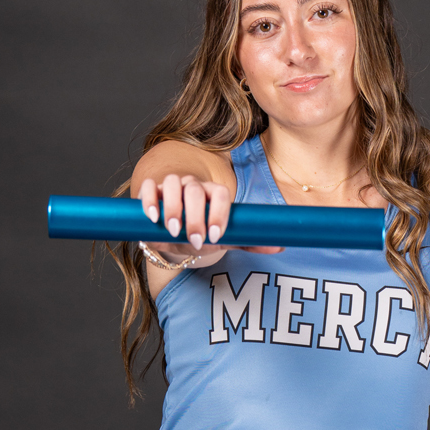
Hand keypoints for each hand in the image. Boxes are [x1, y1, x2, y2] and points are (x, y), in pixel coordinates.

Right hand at [136, 172, 280, 260]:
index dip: (219, 213)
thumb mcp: (224, 239)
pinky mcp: (153, 190)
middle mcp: (194, 186)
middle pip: (196, 190)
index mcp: (214, 193)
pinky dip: (149, 199)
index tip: (216, 235)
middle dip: (195, 215)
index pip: (220, 194)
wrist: (174, 232)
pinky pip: (150, 186)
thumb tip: (280, 246)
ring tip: (174, 230)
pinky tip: (152, 216)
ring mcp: (172, 186)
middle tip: (195, 239)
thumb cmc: (201, 233)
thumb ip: (248, 242)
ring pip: (173, 183)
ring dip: (173, 207)